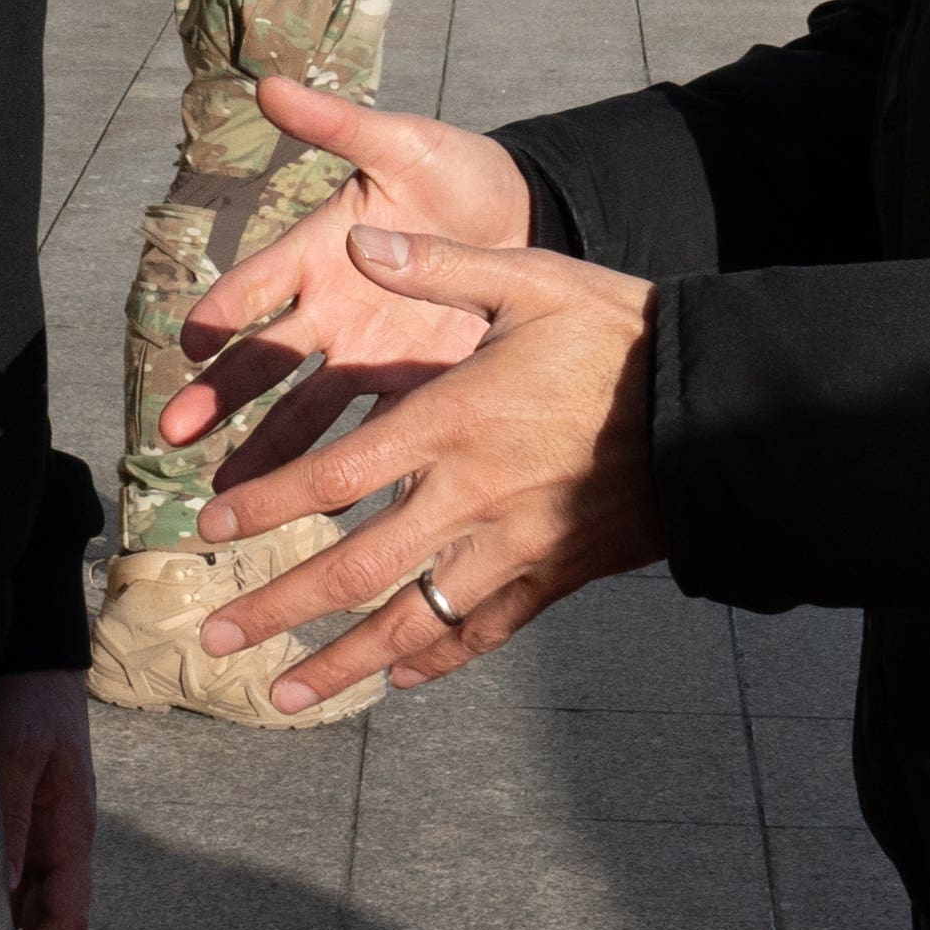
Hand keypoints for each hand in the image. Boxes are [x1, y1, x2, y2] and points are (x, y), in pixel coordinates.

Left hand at [0, 670, 95, 929]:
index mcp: (72, 829)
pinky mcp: (26, 817)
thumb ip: (11, 818)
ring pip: (33, 898)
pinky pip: (16, 870)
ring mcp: (46, 829)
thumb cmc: (31, 702)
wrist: (38, 659)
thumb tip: (4, 889)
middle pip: (52, 915)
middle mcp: (64, 838)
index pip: (69, 914)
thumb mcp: (17, 755)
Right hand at [157, 78, 537, 481]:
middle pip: (265, 360)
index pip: (256, 284)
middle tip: (175, 433)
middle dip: (220, 398)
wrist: (522, 212)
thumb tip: (267, 84)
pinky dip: (347, 468)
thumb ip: (337, 122)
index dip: (221, 311)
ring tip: (229, 494)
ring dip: (267, 450)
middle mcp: (331, 308)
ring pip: (305, 409)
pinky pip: (372, 427)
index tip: (187, 342)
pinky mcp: (411, 379)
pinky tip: (325, 508)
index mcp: (318, 250)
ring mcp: (367, 350)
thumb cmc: (450, 170)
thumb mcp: (399, 140)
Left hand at [200, 229, 665, 714]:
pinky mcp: (555, 576)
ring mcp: (514, 548)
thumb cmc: (619, 334)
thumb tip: (360, 236)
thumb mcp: (530, 280)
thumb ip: (440, 266)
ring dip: (342, 661)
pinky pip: (485, 630)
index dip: (267, 508)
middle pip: (355, 569)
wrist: (720, 408)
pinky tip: (398, 678)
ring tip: (283, 693)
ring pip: (413, 620)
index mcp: (453, 421)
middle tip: (215, 637)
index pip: (335, 477)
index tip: (209, 531)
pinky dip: (437, 659)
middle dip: (278, 606)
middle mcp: (472, 497)